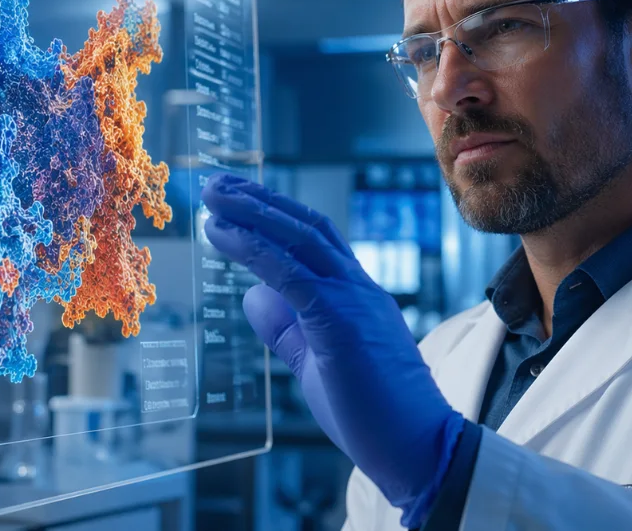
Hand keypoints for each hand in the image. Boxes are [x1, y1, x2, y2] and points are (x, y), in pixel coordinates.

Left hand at [201, 173, 464, 526]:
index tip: (239, 200)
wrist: (418, 448)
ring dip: (252, 211)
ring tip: (213, 195)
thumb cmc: (372, 415)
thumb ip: (288, 329)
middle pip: (306, 225)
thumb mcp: (317, 362)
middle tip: (217, 183)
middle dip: (259, 200)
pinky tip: (222, 234)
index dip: (277, 214)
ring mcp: (353, 299)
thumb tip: (252, 295)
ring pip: (298, 237)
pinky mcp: (340, 320)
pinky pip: (290, 273)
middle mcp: (358, 287)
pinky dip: (252, 248)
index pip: (316, 239)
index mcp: (358, 295)